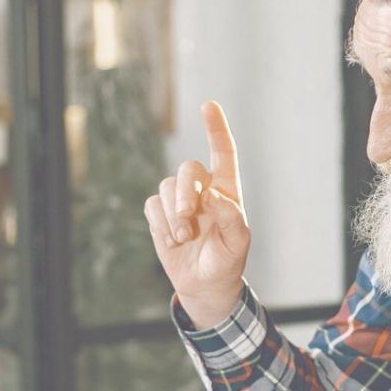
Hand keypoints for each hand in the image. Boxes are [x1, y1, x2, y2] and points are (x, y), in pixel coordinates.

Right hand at [144, 101, 250, 327]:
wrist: (205, 285)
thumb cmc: (227, 261)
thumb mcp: (238, 243)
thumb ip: (231, 216)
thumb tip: (213, 194)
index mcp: (227, 190)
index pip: (223, 153)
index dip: (216, 128)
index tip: (208, 105)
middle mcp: (202, 189)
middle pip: (188, 170)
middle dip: (185, 194)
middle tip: (188, 222)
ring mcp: (179, 201)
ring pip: (166, 187)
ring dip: (173, 216)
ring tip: (183, 238)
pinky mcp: (161, 214)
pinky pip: (152, 205)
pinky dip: (161, 224)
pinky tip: (173, 241)